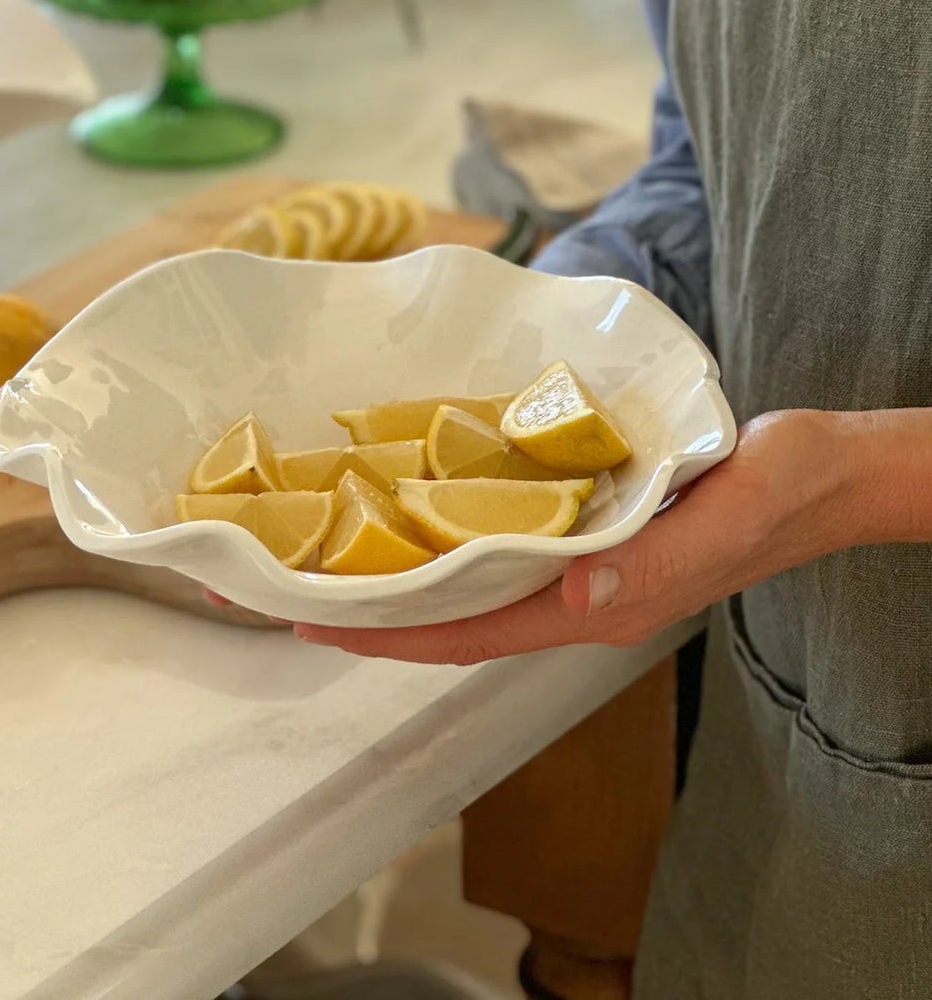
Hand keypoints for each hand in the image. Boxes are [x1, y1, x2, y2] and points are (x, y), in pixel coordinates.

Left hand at [291, 409, 853, 665]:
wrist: (829, 470)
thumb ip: (659, 562)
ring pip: (468, 577)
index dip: (386, 630)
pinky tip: (400, 493)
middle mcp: (578, 594)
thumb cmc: (783, 489)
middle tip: (274, 578)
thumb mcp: (731, 514)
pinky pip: (499, 536)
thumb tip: (576, 599)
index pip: (470, 633)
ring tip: (313, 540)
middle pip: (452, 614)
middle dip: (366, 604)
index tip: (307, 616)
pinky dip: (441, 522)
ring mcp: (582, 564)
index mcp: (601, 607)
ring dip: (393, 564)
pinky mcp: (590, 524)